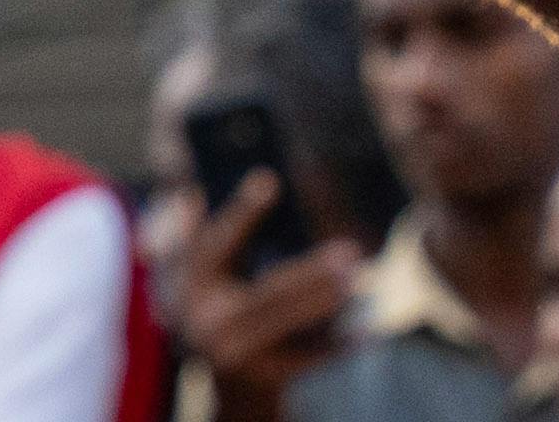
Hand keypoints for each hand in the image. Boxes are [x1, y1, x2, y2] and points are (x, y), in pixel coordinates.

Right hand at [138, 172, 362, 412]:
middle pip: (266, 293)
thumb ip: (199, 232)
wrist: (224, 378)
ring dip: (325, 303)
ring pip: (287, 324)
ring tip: (357, 281)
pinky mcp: (263, 377)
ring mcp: (236, 354)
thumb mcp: (200, 271)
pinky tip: (365, 331)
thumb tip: (204, 190)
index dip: (242, 213)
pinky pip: (305, 357)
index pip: (218, 243)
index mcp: (194, 284)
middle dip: (310, 274)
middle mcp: (209, 322)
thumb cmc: (217, 305)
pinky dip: (335, 345)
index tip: (270, 180)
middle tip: (349, 253)